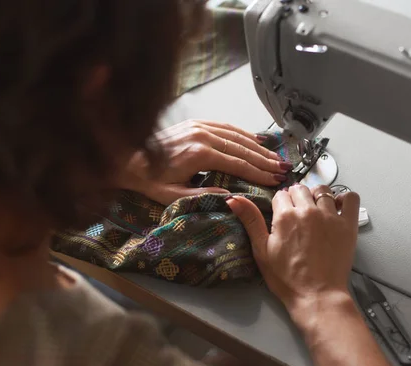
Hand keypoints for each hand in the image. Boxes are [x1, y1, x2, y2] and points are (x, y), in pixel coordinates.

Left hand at [117, 120, 291, 204]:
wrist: (127, 158)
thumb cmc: (149, 180)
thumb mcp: (173, 196)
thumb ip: (203, 195)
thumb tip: (231, 197)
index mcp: (199, 155)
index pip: (238, 164)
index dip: (259, 173)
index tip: (275, 180)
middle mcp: (203, 136)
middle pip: (242, 148)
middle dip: (265, 160)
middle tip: (283, 169)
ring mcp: (200, 126)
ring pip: (237, 136)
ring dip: (258, 147)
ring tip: (276, 157)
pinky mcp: (197, 123)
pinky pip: (226, 126)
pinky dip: (244, 134)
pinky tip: (256, 141)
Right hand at [226, 184, 359, 312]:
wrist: (316, 295)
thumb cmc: (287, 278)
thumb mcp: (262, 250)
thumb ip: (250, 220)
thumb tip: (233, 199)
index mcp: (285, 216)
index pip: (280, 195)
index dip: (280, 205)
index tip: (282, 216)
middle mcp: (308, 211)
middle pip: (300, 189)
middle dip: (296, 198)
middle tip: (297, 216)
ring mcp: (330, 216)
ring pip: (322, 190)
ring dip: (317, 196)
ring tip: (315, 211)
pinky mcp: (348, 225)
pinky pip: (350, 198)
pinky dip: (345, 198)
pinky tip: (338, 207)